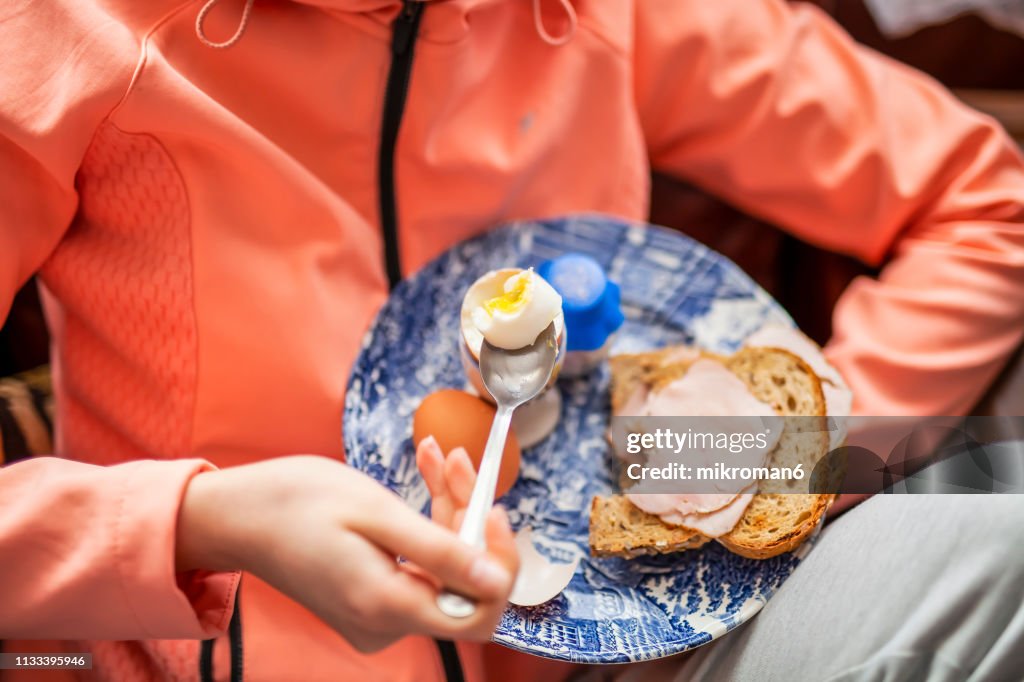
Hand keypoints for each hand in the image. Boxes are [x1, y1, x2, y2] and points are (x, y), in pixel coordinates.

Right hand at [175, 451, 516, 651]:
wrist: (235, 514)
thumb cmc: (294, 502)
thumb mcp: (375, 512)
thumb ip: (439, 550)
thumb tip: (495, 579)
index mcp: (387, 605)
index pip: (479, 611)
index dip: (499, 562)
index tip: (493, 508)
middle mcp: (385, 623)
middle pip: (463, 581)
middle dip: (470, 518)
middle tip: (456, 461)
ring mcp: (377, 615)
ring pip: (444, 566)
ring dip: (449, 508)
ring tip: (437, 455)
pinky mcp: (372, 598)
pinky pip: (420, 564)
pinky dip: (427, 520)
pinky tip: (423, 472)